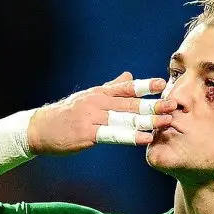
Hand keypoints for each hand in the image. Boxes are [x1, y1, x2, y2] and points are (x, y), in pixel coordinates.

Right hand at [27, 72, 176, 154]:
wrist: (40, 129)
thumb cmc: (65, 114)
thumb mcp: (88, 97)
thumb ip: (111, 87)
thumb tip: (129, 75)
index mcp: (99, 93)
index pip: (126, 87)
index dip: (144, 85)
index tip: (163, 83)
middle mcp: (98, 102)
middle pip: (130, 103)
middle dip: (153, 104)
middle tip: (174, 104)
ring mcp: (93, 118)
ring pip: (125, 118)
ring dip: (147, 120)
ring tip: (166, 122)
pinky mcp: (88, 134)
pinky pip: (114, 135)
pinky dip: (131, 137)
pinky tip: (145, 139)